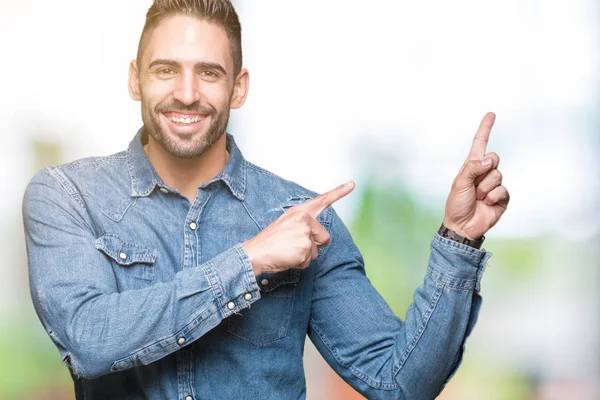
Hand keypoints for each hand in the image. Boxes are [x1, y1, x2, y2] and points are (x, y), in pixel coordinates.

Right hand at [242, 182, 354, 275]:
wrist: (254, 254)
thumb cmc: (270, 242)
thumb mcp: (286, 226)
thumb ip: (303, 226)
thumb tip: (321, 239)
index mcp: (299, 212)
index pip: (323, 200)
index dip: (339, 192)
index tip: (352, 184)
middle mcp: (304, 219)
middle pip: (324, 238)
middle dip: (314, 247)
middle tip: (292, 246)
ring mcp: (305, 233)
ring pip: (316, 252)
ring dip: (304, 256)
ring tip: (287, 251)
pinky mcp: (304, 248)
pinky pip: (309, 262)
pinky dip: (299, 264)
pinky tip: (287, 258)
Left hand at [443, 112, 509, 239]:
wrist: (462, 226)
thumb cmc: (457, 204)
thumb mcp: (459, 183)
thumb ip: (472, 168)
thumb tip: (489, 159)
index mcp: (472, 166)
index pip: (480, 144)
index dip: (485, 128)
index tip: (491, 114)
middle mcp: (484, 173)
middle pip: (495, 158)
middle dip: (485, 169)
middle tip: (474, 184)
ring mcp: (494, 185)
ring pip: (498, 175)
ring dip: (485, 188)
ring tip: (477, 198)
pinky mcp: (502, 198)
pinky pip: (503, 190)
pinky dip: (493, 197)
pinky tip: (486, 204)